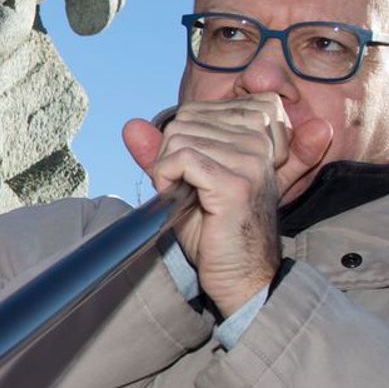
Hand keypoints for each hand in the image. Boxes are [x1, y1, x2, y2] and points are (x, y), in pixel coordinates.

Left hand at [122, 95, 329, 316]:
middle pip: (183, 122)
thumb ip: (162, 151)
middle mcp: (257, 141)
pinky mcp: (235, 184)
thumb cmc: (215, 231)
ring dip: (167, 170)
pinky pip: (182, 158)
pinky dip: (166, 177)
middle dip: (169, 156)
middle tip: (185, 190)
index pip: (193, 111)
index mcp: (254, 133)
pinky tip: (178, 200)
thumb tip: (131, 125)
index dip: (176, 142)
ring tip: (186, 198)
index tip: (190, 174)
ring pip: (180, 138)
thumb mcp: (185, 182)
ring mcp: (250, 160)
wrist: (242, 276)